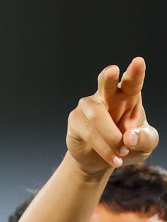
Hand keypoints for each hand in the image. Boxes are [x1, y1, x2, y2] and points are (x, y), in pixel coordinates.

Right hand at [66, 58, 155, 177]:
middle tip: (112, 70)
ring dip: (113, 138)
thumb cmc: (127, 145)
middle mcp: (106, 97)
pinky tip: (113, 158)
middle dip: (108, 77)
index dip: (135, 72)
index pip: (132, 82)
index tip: (138, 61)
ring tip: (122, 153)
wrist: (102, 160)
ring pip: (98, 117)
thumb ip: (144, 138)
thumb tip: (128, 137)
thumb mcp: (146, 144)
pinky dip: (104, 148)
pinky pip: (89, 133)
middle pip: (106, 83)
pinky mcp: (75, 120)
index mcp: (128, 96)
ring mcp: (88, 107)